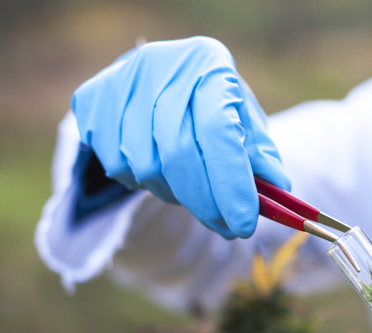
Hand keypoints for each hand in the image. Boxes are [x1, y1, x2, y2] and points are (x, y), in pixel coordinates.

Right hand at [72, 37, 289, 238]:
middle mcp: (161, 65)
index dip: (231, 184)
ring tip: (192, 187)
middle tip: (227, 227)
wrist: (159, 78)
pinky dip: (143, 182)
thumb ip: (261, 158)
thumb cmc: (212, 106)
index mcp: (208, 65)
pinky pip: (118, 167)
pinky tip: (159, 168)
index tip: (244, 225)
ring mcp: (119, 81)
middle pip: (178, 154)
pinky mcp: (91, 100)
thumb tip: (279, 191)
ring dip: (174, 193)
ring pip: (146, 168)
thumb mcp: (244, 123)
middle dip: (206, 202)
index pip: (218, 132)